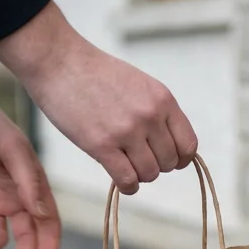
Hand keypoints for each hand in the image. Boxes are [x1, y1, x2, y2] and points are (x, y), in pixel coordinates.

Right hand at [0, 2, 197, 194]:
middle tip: (137, 157)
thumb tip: (168, 146)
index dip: (180, 158)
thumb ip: (157, 112)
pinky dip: (127, 186)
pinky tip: (120, 179)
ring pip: (150, 174)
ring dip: (139, 175)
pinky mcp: (102, 146)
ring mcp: (127, 132)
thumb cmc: (96, 74)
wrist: (59, 61)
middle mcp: (150, 117)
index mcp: (163, 100)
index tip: (166, 158)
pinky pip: (127, 181)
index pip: (188, 145)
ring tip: (125, 164)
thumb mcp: (139, 85)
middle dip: (155, 165)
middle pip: (169, 163)